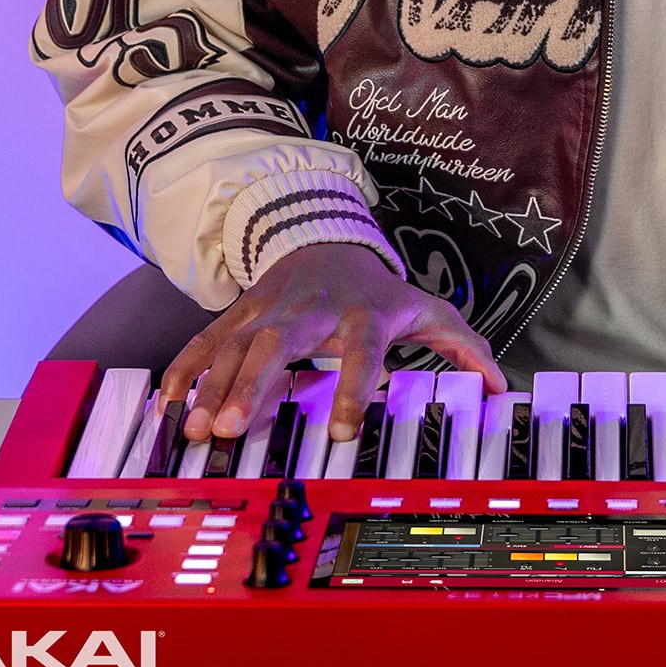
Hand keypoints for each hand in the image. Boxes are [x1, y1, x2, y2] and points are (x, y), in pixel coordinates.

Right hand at [163, 242, 506, 445]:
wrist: (323, 234)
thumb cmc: (374, 288)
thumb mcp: (423, 308)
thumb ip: (462, 346)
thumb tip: (499, 385)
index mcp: (362, 315)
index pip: (361, 353)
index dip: (355, 390)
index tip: (342, 432)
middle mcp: (310, 310)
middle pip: (278, 346)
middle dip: (251, 387)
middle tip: (229, 428)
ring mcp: (268, 309)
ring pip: (235, 347)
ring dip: (210, 387)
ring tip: (193, 428)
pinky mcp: (239, 312)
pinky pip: (207, 340)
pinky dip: (184, 369)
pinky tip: (166, 403)